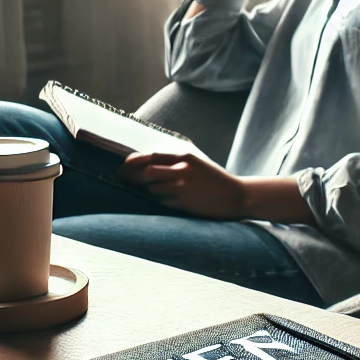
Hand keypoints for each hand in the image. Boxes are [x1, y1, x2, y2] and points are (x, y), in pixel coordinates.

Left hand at [119, 152, 247, 218]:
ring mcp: (183, 188)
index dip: (133, 162)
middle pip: (147, 172)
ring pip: (154, 189)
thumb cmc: (214, 179)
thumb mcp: (196, 163)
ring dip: (152, 190)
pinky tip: (175, 200)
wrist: (237, 196)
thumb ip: (175, 161)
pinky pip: (164, 202)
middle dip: (132, 177)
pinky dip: (164, 201)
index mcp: (185, 156)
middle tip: (122, 180)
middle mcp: (182, 170)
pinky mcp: (185, 203)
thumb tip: (147, 162)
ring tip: (162, 190)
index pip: (151, 156)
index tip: (123, 166)